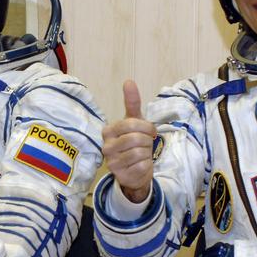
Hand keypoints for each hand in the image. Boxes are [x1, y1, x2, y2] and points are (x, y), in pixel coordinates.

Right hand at [101, 80, 155, 202]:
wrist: (134, 170)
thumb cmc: (134, 142)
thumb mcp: (134, 121)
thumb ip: (132, 102)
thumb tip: (129, 81)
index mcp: (108, 131)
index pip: (131, 124)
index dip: (147, 127)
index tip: (150, 131)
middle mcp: (106, 147)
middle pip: (137, 139)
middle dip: (148, 141)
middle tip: (146, 144)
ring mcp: (111, 163)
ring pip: (140, 153)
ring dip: (147, 153)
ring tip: (142, 154)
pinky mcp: (120, 176)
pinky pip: (142, 166)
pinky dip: (147, 165)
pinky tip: (141, 165)